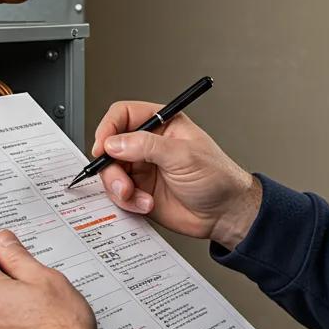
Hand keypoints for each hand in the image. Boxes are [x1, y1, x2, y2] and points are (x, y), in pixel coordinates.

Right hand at [92, 100, 260, 249]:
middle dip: (111, 167)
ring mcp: (141, 168)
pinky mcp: (138, 191)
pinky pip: (117, 195)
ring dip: (118, 188)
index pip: (122, 115)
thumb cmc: (217, 178)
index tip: (103, 147)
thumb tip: (114, 143)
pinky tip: (145, 204)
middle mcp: (147, 145)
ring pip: (110, 173)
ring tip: (135, 196)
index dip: (108, 129)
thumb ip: (147, 146)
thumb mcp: (183, 155)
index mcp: (161, 124)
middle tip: (121, 182)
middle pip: (110, 146)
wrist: (225, 214)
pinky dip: (126, 202)